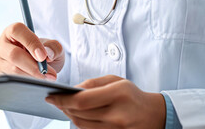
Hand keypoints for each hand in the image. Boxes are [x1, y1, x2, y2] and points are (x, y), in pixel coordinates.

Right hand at [0, 22, 64, 79]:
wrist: (38, 67)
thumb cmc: (43, 53)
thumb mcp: (52, 47)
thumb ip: (54, 47)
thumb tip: (48, 54)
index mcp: (12, 31)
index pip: (17, 31)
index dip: (31, 43)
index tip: (43, 56)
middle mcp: (0, 44)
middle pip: (13, 54)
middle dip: (33, 65)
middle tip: (49, 72)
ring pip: (13, 70)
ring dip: (32, 76)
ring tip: (47, 77)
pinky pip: (12, 80)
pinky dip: (27, 82)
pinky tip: (36, 81)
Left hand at [45, 75, 165, 128]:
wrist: (154, 115)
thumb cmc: (132, 95)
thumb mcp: (116, 81)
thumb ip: (92, 83)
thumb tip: (70, 90)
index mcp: (118, 94)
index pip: (82, 100)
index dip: (62, 100)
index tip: (50, 96)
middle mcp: (117, 114)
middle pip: (79, 114)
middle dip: (63, 107)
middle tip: (54, 100)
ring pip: (81, 125)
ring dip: (69, 115)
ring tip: (63, 107)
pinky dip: (79, 123)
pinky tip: (74, 115)